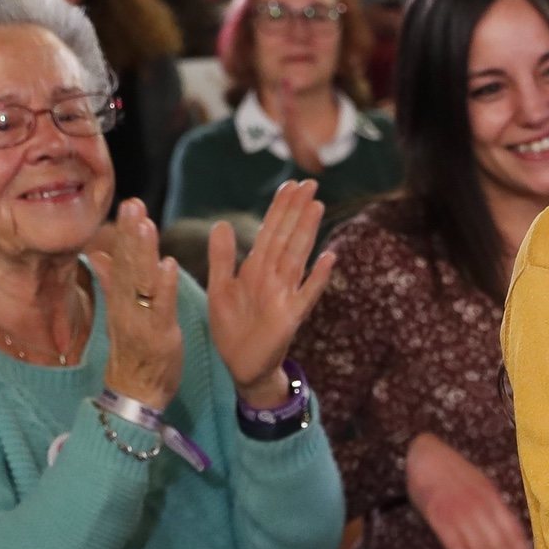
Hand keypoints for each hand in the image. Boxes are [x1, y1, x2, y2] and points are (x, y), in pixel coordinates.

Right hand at [98, 199, 183, 410]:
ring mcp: (140, 320)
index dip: (125, 232)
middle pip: (128, 265)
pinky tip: (168, 265)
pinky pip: (160, 309)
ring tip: (146, 225)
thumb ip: (112, 281)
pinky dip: (162, 287)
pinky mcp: (158, 336)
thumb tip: (98, 253)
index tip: (130, 204)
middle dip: (131, 234)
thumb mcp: (122, 312)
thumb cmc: (134, 351)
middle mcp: (127, 306)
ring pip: (140, 282)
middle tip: (134, 203)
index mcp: (121, 299)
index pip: (122, 260)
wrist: (136, 392)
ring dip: (143, 253)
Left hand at [207, 179, 336, 407]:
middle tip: (310, 182)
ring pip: (297, 257)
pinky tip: (328, 258)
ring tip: (317, 206)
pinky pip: (307, 294)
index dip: (279, 209)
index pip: (270, 232)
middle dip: (296, 211)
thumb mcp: (220, 288)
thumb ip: (222, 257)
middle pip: (287, 238)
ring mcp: (286, 295)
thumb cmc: (232, 327)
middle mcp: (274, 277)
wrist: (241, 365)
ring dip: (307, 232)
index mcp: (256, 268)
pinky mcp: (291, 317)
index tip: (290, 184)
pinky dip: (317, 277)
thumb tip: (223, 223)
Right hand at [407, 433, 532, 548]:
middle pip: (499, 544)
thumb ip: (494, 508)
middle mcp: (480, 506)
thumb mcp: (481, 485)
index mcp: (493, 498)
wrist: (426, 455)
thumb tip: (509, 535)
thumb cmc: (455, 472)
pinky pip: (454, 545)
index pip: (513, 532)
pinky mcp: (438, 517)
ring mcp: (459, 512)